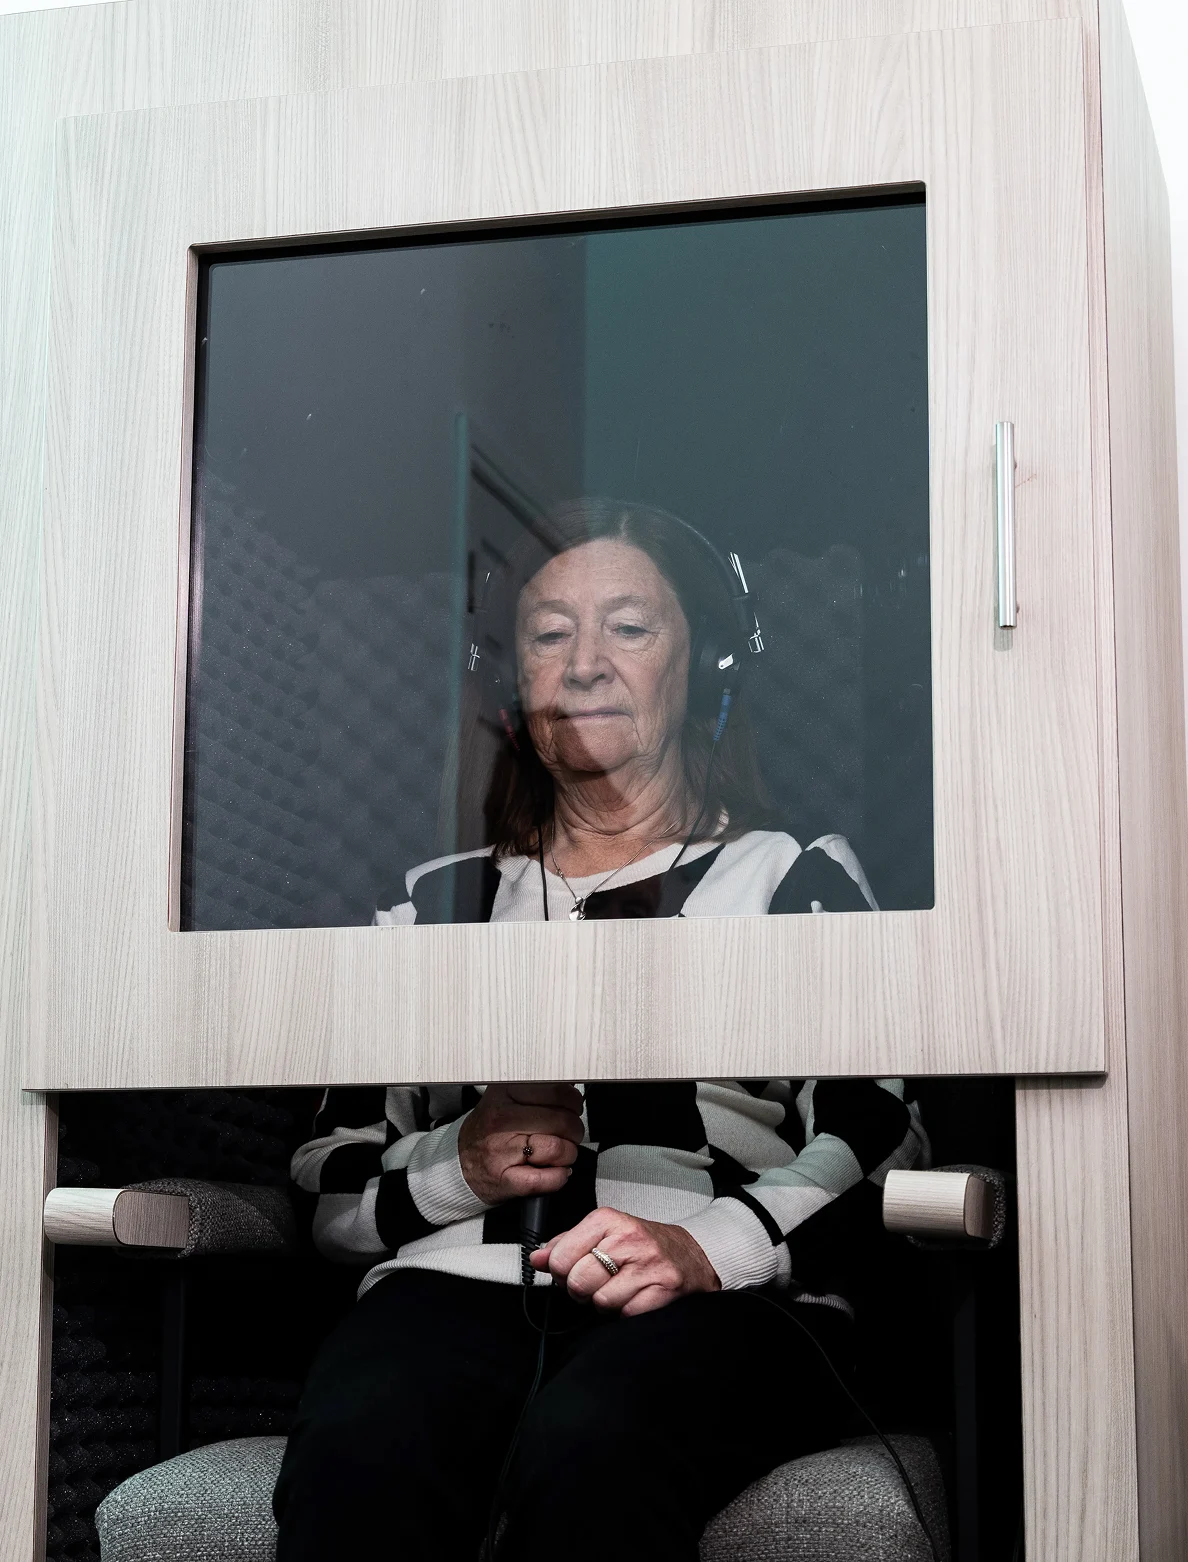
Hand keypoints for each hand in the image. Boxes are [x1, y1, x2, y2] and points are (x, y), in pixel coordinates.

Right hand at [457, 1083, 583, 1203]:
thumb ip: (538, 1088)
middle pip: (562, 1120)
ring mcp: (502, 1151)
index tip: (571, 1107)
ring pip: (558, 1148)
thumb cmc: (491, 1130)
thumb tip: (573, 1083)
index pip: (556, 1090)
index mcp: (503, 1093)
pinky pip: (548, 1178)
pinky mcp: (506, 1180)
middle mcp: (501, 1119)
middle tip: (568, 1133)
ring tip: (561, 1152)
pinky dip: (559, 1177)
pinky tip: (556, 1171)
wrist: (460, 1163)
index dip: (573, 1101)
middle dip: (574, 1130)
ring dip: (569, 1153)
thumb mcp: (507, 1098)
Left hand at [531, 1207, 720, 1315]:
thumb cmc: (641, 1245)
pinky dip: (625, 1312)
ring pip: (600, 1302)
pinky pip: (625, 1314)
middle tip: (596, 1283)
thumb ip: (565, 1244)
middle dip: (582, 1290)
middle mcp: (628, 1239)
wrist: (691, 1255)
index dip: (561, 1272)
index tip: (572, 1270)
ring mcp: (648, 1265)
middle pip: (579, 1281)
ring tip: (618, 1289)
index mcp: (608, 1220)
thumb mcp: (603, 1233)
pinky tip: (634, 1297)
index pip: (561, 1257)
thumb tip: (536, 1258)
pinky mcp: (663, 1290)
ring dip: (605, 1303)